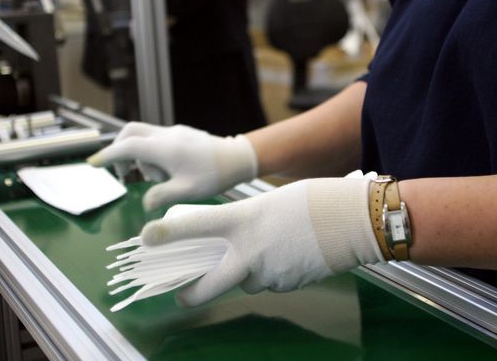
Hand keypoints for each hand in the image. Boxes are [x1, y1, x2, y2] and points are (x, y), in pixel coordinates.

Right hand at [87, 122, 257, 210]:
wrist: (238, 157)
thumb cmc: (214, 175)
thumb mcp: (187, 192)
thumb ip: (161, 197)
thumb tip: (145, 203)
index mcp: (164, 148)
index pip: (127, 147)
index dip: (108, 155)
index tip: (93, 163)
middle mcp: (166, 135)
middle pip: (130, 132)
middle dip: (119, 149)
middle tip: (122, 173)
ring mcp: (174, 132)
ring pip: (143, 134)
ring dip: (139, 154)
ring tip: (157, 178)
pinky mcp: (181, 133)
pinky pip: (156, 138)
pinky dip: (151, 151)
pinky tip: (166, 170)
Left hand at [141, 175, 383, 306]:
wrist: (350, 220)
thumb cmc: (310, 202)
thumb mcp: (266, 204)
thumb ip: (242, 223)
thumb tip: (229, 242)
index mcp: (242, 221)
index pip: (196, 226)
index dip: (167, 233)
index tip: (146, 238)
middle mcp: (249, 251)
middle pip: (210, 284)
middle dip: (193, 294)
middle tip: (181, 295)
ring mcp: (269, 273)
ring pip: (246, 282)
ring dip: (246, 273)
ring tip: (269, 250)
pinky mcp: (287, 285)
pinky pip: (269, 283)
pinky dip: (270, 273)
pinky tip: (287, 256)